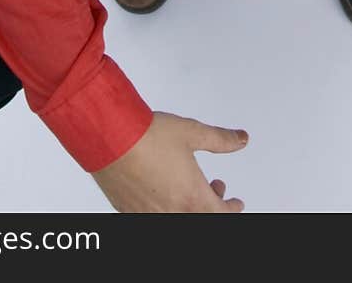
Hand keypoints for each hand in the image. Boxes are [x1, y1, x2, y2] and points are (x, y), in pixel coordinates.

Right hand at [90, 111, 248, 212]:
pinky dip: (165, 206)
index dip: (230, 208)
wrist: (111, 138)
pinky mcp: (129, 212)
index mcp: (192, 197)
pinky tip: (161, 188)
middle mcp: (172, 212)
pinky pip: (154, 216)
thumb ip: (220, 139)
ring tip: (186, 184)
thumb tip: (240, 139)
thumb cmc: (146, 136)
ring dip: (188, 206)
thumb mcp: (192, 132)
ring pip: (177, 218)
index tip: (235, 203)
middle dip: (211, 205)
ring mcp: (150, 215)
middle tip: (214, 188)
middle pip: (200, 219)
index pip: (220, 214)